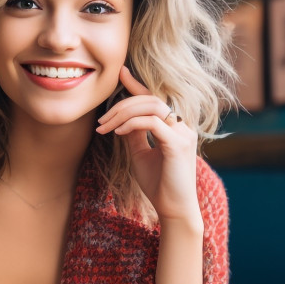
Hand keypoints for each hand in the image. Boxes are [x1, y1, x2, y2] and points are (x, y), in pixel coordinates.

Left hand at [96, 66, 201, 224]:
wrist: (173, 210)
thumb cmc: (158, 185)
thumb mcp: (140, 154)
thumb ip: (134, 134)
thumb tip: (121, 119)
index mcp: (175, 127)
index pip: (156, 99)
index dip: (138, 85)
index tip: (121, 73)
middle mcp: (183, 127)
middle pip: (150, 99)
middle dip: (122, 105)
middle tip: (101, 121)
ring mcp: (183, 134)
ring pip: (151, 106)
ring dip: (123, 113)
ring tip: (105, 127)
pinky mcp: (177, 145)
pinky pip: (151, 123)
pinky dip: (131, 124)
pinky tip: (117, 133)